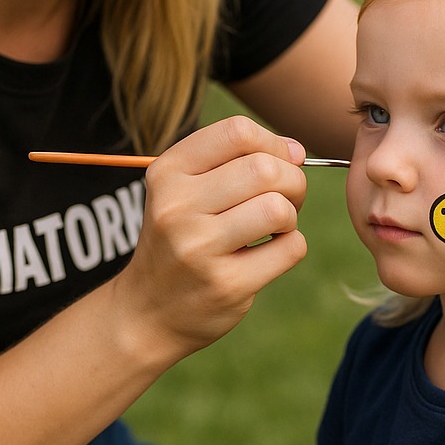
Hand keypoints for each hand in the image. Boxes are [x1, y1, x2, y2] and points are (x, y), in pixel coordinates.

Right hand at [116, 117, 308, 358]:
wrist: (147, 312)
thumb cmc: (180, 239)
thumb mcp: (184, 190)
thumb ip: (235, 161)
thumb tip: (296, 151)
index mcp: (167, 173)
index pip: (237, 132)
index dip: (273, 143)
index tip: (280, 161)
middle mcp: (176, 206)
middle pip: (264, 169)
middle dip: (292, 181)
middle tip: (286, 198)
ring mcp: (199, 248)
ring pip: (278, 208)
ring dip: (290, 215)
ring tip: (274, 227)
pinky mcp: (226, 285)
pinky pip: (291, 248)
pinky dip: (292, 246)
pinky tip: (269, 253)